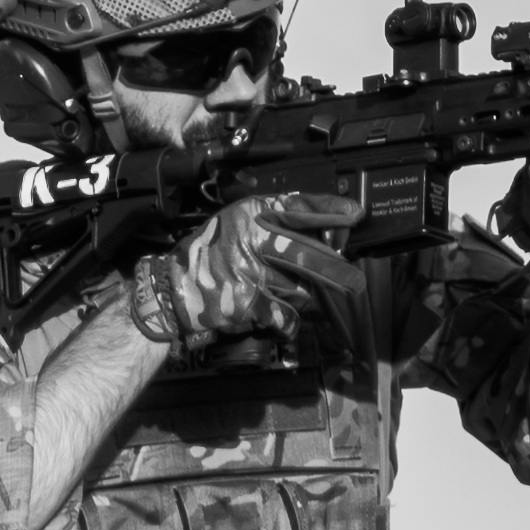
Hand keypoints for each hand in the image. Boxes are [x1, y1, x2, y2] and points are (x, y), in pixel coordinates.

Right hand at [130, 194, 354, 352]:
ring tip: (294, 299)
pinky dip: (290, 322)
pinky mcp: (247, 302)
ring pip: (297, 288)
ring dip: (301, 297)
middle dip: (334, 270)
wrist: (173, 291)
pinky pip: (285, 315)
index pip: (297, 207)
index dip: (328, 210)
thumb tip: (324, 239)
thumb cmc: (208, 256)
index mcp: (249, 215)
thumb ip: (272, 228)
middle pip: (305, 253)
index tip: (355, 213)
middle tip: (356, 283)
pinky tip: (286, 323)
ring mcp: (249, 271)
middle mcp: (250, 238)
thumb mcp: (235, 227)